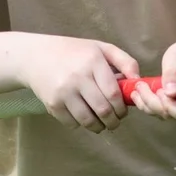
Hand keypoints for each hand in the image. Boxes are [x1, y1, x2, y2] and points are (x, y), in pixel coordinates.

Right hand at [18, 34, 140, 133]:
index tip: (123, 111)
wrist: (37, 56)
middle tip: (115, 122)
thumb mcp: (101, 48)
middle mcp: (78, 77)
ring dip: (99, 127)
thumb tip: (138, 81)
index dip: (122, 107)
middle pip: (103, 110)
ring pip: (88, 120)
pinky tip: (84, 118)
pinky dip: (81, 125)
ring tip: (102, 124)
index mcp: (93, 61)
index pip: (113, 93)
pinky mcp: (52, 104)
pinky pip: (72, 123)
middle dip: (113, 121)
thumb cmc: (75, 52)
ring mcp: (64, 91)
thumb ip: (125, 61)